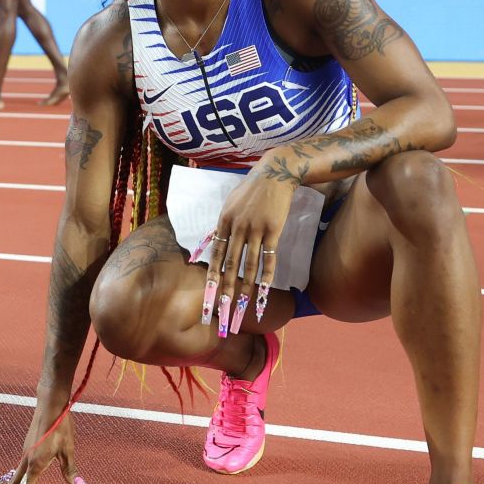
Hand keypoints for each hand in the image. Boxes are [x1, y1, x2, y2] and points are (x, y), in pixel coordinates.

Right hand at [0, 410, 99, 483]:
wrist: (50, 405)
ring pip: (15, 473)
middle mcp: (27, 460)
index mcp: (36, 464)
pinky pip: (18, 465)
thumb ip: (69, 469)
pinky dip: (13, 475)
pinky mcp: (27, 446)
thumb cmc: (60, 427)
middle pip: (14, 482)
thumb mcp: (68, 449)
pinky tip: (14, 478)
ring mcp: (25, 452)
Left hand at [204, 160, 296, 335]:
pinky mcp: (273, 230)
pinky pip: (269, 258)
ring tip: (242, 306)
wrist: (275, 173)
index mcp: (224, 222)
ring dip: (245, 288)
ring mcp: (255, 229)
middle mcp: (237, 228)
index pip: (215, 256)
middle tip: (222, 310)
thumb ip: (221, 225)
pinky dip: (267, 276)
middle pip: (230, 265)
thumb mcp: (229, 203)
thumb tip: (210, 241)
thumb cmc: (252, 189)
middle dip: (225, 290)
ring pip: (249, 265)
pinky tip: (264, 290)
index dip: (211, 278)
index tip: (208, 296)